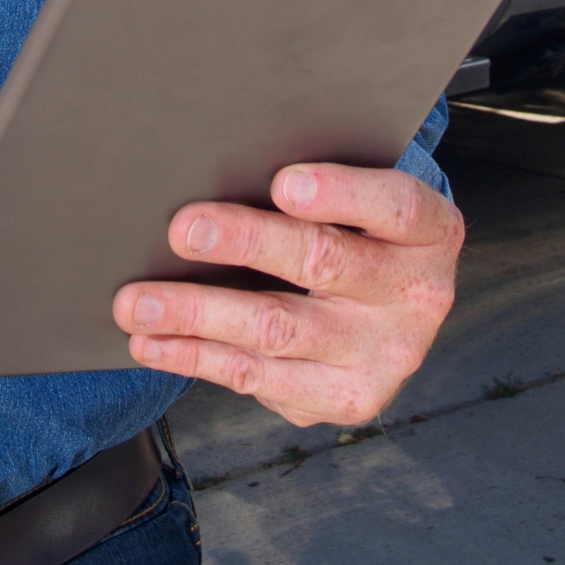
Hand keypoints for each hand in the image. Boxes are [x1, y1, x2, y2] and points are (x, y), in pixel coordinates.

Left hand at [112, 163, 462, 428]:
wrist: (393, 310)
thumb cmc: (358, 232)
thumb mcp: (362, 202)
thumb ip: (314, 187)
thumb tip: (215, 165)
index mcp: (428, 231)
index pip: (393, 206)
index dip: (340, 193)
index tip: (282, 182)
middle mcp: (416, 296)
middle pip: (323, 263)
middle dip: (246, 243)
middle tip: (182, 229)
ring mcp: (382, 356)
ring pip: (277, 330)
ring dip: (197, 314)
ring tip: (136, 302)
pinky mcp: (344, 398)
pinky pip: (257, 378)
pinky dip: (195, 357)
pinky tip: (153, 342)